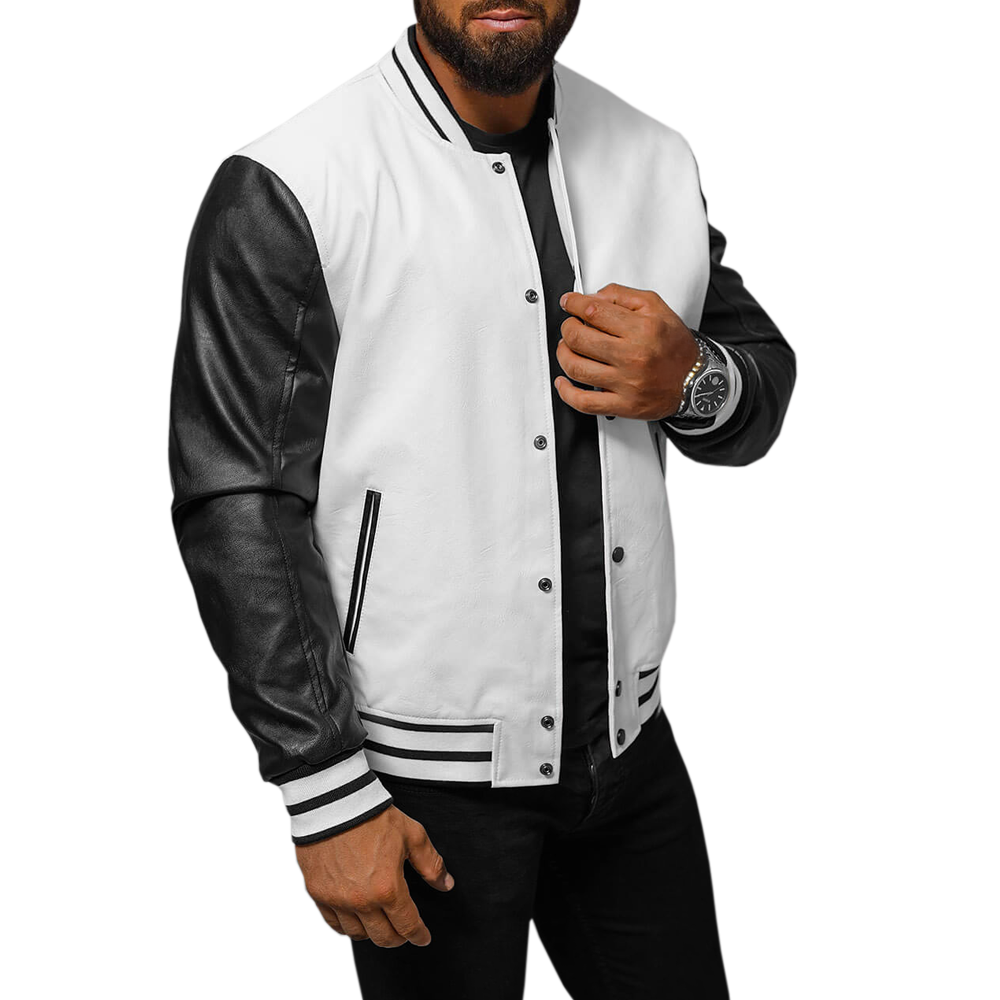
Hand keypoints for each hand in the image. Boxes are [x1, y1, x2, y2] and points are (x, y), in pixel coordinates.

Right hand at [293, 803, 454, 947]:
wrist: (335, 803)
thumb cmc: (372, 816)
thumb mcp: (412, 835)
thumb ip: (431, 864)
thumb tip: (445, 883)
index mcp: (388, 888)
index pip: (407, 925)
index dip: (418, 935)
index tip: (422, 937)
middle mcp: (361, 900)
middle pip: (383, 937)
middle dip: (398, 938)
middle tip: (403, 932)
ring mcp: (338, 900)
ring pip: (358, 935)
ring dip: (372, 934)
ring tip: (380, 925)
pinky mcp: (319, 894)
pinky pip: (334, 924)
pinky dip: (347, 926)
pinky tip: (355, 919)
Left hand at [555, 283, 700, 419]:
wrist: (696, 381)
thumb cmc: (675, 346)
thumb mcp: (656, 307)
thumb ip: (622, 296)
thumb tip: (591, 297)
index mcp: (642, 329)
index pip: (593, 311)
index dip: (573, 304)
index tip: (568, 303)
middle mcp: (633, 356)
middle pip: (579, 338)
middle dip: (568, 327)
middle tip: (571, 325)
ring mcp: (626, 383)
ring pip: (576, 367)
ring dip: (563, 354)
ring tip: (567, 348)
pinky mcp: (623, 405)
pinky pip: (584, 402)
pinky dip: (566, 392)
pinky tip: (563, 382)